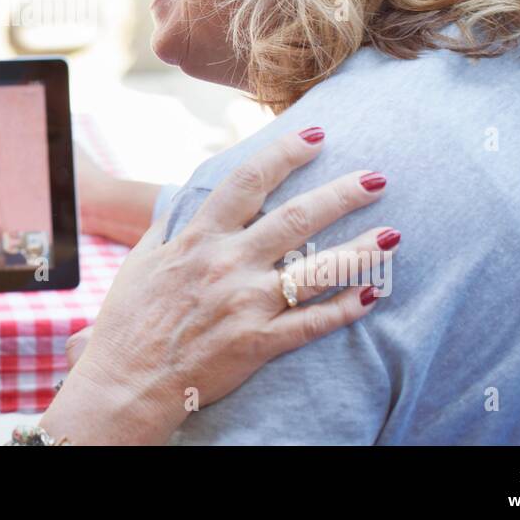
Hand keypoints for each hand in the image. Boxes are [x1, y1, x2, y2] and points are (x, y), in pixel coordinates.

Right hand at [40, 128, 396, 443]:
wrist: (126, 383)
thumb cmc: (129, 321)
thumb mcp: (142, 261)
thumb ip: (170, 228)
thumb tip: (186, 200)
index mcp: (198, 237)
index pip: (248, 181)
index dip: (286, 153)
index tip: (317, 135)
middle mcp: (226, 263)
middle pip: (297, 218)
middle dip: (343, 194)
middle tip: (377, 177)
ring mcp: (245, 305)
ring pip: (316, 271)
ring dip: (360, 251)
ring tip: (394, 234)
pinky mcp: (257, 344)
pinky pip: (312, 324)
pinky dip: (346, 309)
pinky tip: (374, 295)